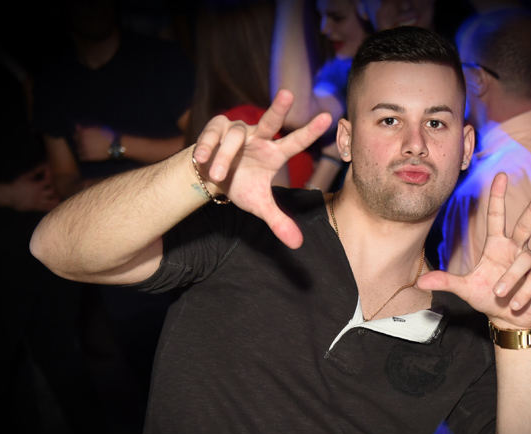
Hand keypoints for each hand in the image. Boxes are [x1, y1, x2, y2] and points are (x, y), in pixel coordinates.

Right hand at [6, 164, 59, 211]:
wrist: (9, 196)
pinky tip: (55, 203)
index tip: (53, 176)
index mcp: (37, 186)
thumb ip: (36, 171)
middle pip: (53, 192)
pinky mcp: (36, 207)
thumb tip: (44, 164)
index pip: (49, 181)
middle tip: (60, 186)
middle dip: (58, 189)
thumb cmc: (17, 185)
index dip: (53, 178)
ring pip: (53, 201)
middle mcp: (39, 194)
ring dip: (57, 198)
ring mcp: (39, 201)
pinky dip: (53, 206)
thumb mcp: (26, 176)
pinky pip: (48, 208)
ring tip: (59, 195)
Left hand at [74, 125, 114, 161]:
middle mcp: (82, 141)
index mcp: (84, 132)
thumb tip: (76, 126)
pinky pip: (81, 158)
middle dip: (80, 143)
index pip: (76, 135)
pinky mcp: (88, 158)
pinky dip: (83, 157)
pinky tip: (89, 155)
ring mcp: (84, 150)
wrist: (115, 146)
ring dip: (81, 150)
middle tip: (89, 144)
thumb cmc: (107, 135)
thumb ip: (85, 128)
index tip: (86, 138)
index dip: (80, 136)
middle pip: (76, 142)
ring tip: (89, 150)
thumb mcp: (96, 128)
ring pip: (77, 150)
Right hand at [193, 90, 331, 248]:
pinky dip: (207, 146)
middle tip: (289, 94)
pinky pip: (213, 134)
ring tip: (216, 176)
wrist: (209, 179)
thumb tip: (298, 244)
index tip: (328, 118)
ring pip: (234, 138)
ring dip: (224, 158)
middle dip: (279, 107)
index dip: (310, 131)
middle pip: (271, 120)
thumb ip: (278, 221)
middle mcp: (259, 137)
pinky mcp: (217, 127)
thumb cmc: (240, 186)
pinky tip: (202, 160)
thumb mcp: (259, 206)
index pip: (295, 142)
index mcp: (273, 153)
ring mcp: (238, 130)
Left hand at [418, 173, 530, 329]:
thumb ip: (445, 282)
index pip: (496, 216)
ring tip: (502, 295)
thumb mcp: (465, 289)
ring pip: (524, 261)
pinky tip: (516, 303)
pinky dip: (524, 292)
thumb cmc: (488, 298)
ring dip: (510, 279)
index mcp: (497, 245)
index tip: (500, 176)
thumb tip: (419, 282)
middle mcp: (516, 248)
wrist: (509, 319)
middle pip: (526, 224)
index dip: (497, 196)